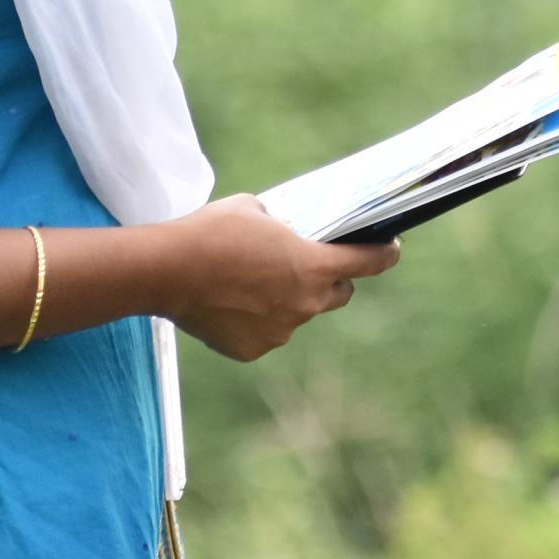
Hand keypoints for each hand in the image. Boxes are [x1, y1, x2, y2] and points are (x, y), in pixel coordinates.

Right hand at [155, 194, 399, 361]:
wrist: (168, 271)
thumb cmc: (212, 232)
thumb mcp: (254, 209)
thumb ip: (280, 223)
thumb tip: (282, 230)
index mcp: (313, 266)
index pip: (366, 263)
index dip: (383, 255)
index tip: (391, 250)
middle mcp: (305, 304)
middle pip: (337, 295)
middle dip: (330, 281)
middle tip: (310, 266)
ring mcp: (281, 331)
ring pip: (296, 314)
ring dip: (286, 300)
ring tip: (249, 282)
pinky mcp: (253, 349)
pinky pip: (265, 332)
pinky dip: (256, 320)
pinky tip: (230, 303)